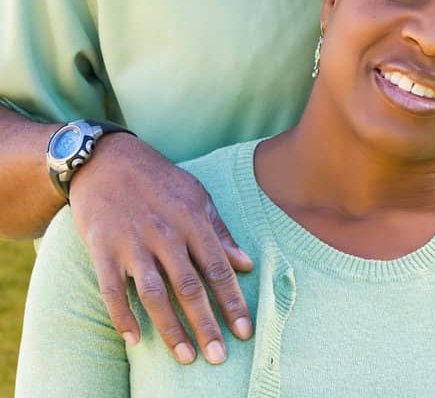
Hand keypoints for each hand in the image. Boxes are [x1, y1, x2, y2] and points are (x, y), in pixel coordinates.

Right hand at [68, 132, 253, 364]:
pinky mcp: (102, 249)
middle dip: (206, 324)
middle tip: (218, 357)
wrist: (108, 161)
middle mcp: (166, 235)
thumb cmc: (160, 181)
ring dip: (170, 328)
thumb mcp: (198, 197)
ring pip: (154, 294)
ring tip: (185, 356)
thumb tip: (246, 264)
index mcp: (193, 222)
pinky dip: (122, 316)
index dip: (233, 302)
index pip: (219, 269)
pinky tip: (134, 340)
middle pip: (190, 287)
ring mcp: (132, 244)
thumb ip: (220, 233)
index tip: (245, 330)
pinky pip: (112, 290)